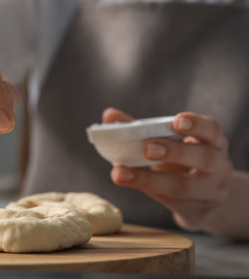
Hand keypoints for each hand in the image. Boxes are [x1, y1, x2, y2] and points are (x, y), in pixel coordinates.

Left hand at [104, 108, 232, 230]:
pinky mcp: (198, 212)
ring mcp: (211, 192)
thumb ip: (141, 129)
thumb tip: (109, 115)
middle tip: (148, 147)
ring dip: (150, 179)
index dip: (197, 125)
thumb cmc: (182, 164)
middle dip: (175, 151)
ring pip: (183, 186)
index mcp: (213, 143)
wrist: (204, 203)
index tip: (176, 120)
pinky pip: (173, 203)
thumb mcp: (170, 145)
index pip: (212, 130)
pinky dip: (147, 192)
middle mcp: (219, 166)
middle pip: (204, 158)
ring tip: (121, 172)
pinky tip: (128, 183)